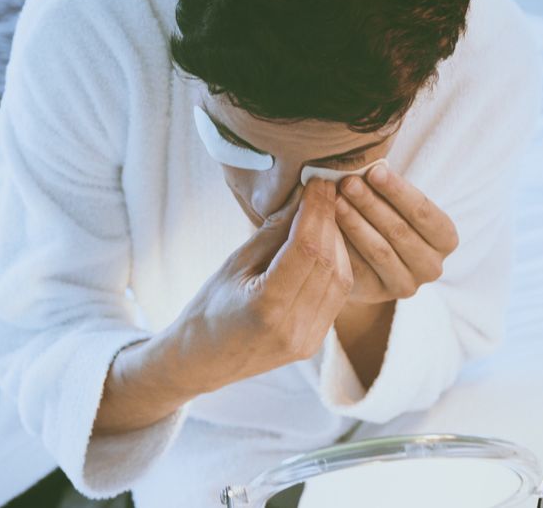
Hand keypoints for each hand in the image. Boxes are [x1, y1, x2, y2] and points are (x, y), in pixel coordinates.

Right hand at [171, 178, 354, 392]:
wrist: (202, 360)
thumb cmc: (209, 308)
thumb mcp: (234, 264)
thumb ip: (272, 233)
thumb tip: (302, 197)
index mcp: (266, 307)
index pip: (306, 248)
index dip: (316, 210)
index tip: (319, 183)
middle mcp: (292, 327)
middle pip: (328, 262)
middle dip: (330, 220)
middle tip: (326, 190)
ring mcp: (307, 339)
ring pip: (341, 279)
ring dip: (339, 241)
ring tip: (327, 213)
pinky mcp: (314, 342)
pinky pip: (337, 296)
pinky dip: (337, 265)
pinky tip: (328, 244)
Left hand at [334, 163, 458, 304]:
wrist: (370, 259)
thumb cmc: (385, 218)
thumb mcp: (394, 204)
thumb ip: (387, 190)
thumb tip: (365, 168)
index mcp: (445, 239)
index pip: (423, 211)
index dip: (398, 191)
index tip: (374, 170)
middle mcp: (432, 266)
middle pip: (399, 231)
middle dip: (371, 203)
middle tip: (347, 182)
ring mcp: (407, 285)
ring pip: (379, 250)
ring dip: (355, 222)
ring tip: (334, 200)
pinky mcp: (379, 294)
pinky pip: (359, 269)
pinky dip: (343, 245)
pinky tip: (327, 227)